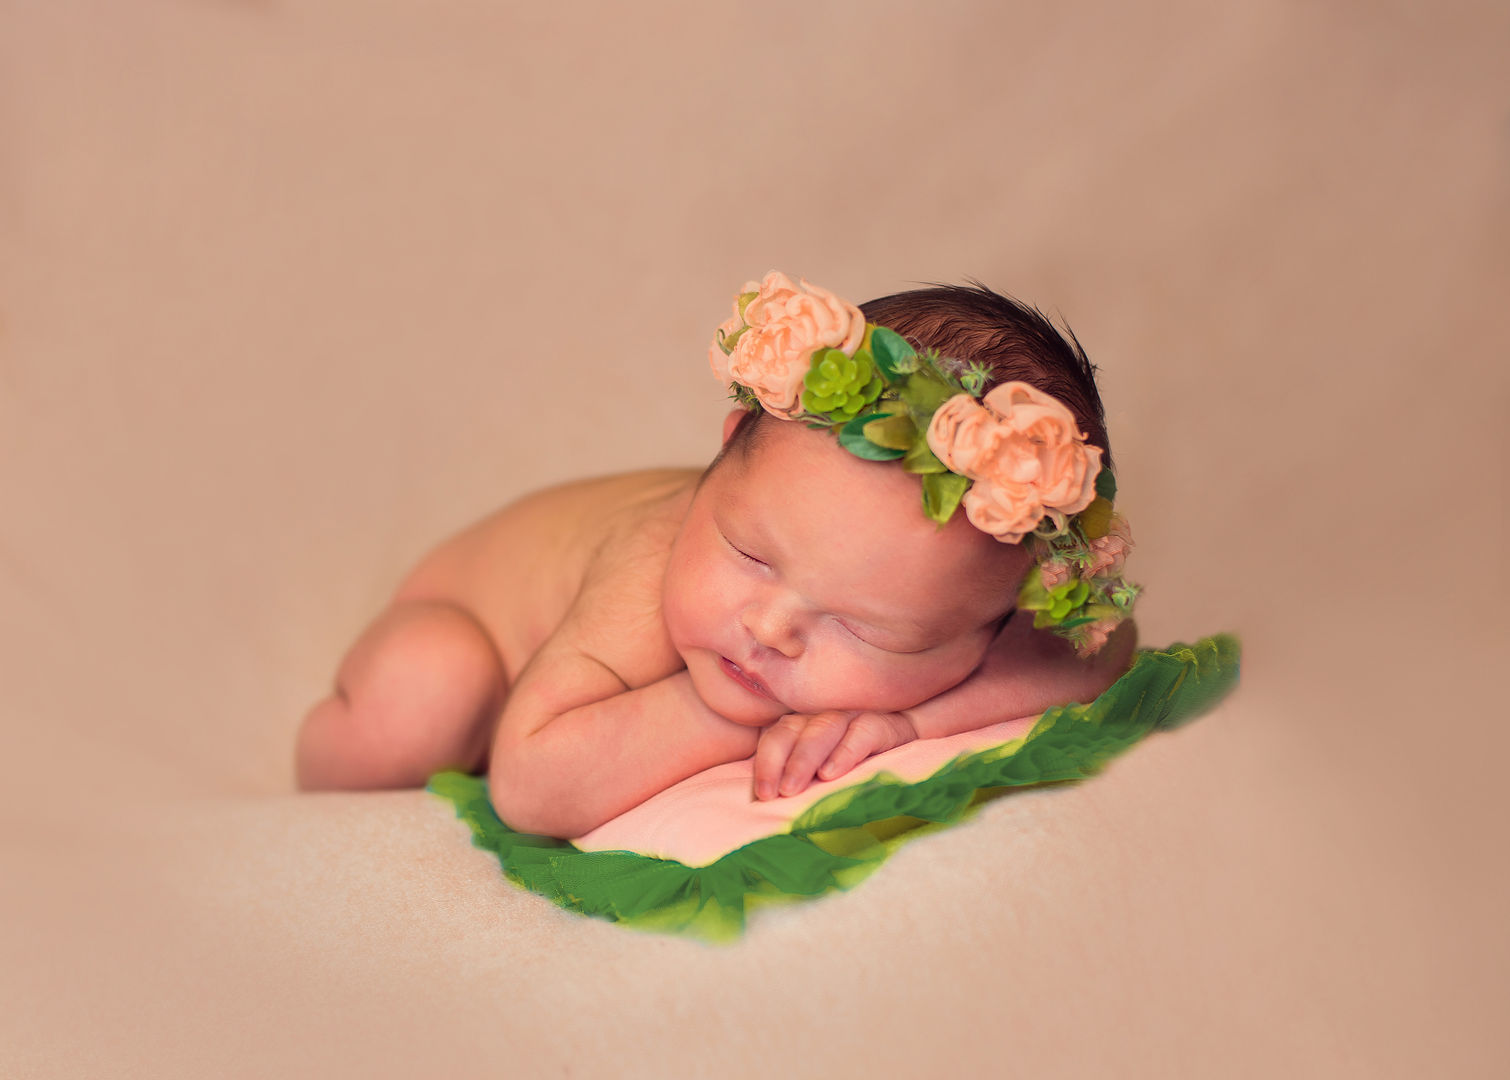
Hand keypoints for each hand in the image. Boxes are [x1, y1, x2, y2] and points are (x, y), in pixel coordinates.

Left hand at [753, 710, 917, 800]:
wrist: (907, 747)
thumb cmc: (857, 768)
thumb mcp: (823, 775)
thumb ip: (798, 784)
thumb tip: (767, 809)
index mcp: (803, 727)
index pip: (776, 737)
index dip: (766, 763)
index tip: (762, 795)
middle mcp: (823, 718)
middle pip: (794, 730)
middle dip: (780, 763)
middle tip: (775, 795)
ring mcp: (852, 717)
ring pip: (823, 728)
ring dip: (805, 758)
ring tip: (794, 788)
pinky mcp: (883, 724)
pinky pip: (862, 732)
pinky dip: (845, 752)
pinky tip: (832, 774)